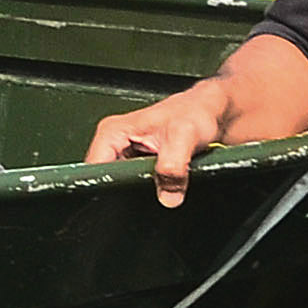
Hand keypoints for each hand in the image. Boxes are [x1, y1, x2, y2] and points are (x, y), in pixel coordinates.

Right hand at [86, 80, 243, 207]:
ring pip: (122, 188)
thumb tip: (167, 195)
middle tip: (153, 192)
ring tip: (163, 187)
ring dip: (141, 194)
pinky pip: (137, 187)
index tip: (130, 196)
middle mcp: (114, 144)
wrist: (213, 112)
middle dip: (126, 194)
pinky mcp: (140, 167)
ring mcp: (127, 156)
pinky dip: (151, 193)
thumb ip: (173, 165)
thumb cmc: (197, 111)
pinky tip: (166, 189)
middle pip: (106, 182)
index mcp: (112, 132)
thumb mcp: (184, 135)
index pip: (94, 171)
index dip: (109, 188)